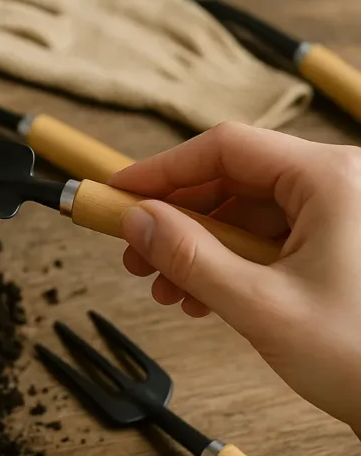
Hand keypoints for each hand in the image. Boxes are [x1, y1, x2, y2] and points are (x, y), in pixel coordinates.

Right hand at [110, 122, 360, 431]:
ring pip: (246, 211)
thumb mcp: (260, 306)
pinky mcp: (341, 243)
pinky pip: (269, 236)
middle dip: (176, 219)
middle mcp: (341, 184)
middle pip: (233, 179)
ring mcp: (343, 214)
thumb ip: (191, 258)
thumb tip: (136, 221)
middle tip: (133, 254)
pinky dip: (229, 261)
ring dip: (198, 247)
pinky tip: (201, 297)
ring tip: (165, 289)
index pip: (226, 148)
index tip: (118, 194)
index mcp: (332, 180)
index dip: (163, 170)